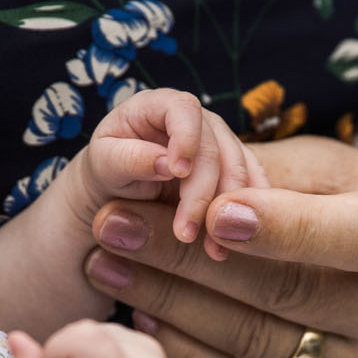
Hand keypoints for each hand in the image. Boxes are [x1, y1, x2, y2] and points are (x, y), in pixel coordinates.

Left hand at [83, 134, 357, 357]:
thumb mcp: (353, 174)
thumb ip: (278, 176)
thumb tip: (190, 173)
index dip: (287, 228)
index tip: (214, 210)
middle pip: (286, 292)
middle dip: (188, 257)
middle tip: (114, 223)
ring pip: (257, 343)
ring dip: (170, 304)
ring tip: (107, 265)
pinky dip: (191, 355)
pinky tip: (144, 321)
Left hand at [86, 88, 268, 259]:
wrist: (120, 196)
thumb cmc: (107, 173)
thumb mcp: (105, 165)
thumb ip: (129, 159)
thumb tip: (165, 163)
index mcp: (159, 106)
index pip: (183, 108)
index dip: (186, 137)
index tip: (178, 173)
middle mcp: (196, 121)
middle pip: (215, 148)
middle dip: (204, 192)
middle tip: (185, 233)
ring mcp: (219, 145)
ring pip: (239, 171)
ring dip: (230, 211)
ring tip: (211, 251)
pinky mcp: (233, 172)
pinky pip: (252, 189)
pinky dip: (248, 216)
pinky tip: (239, 243)